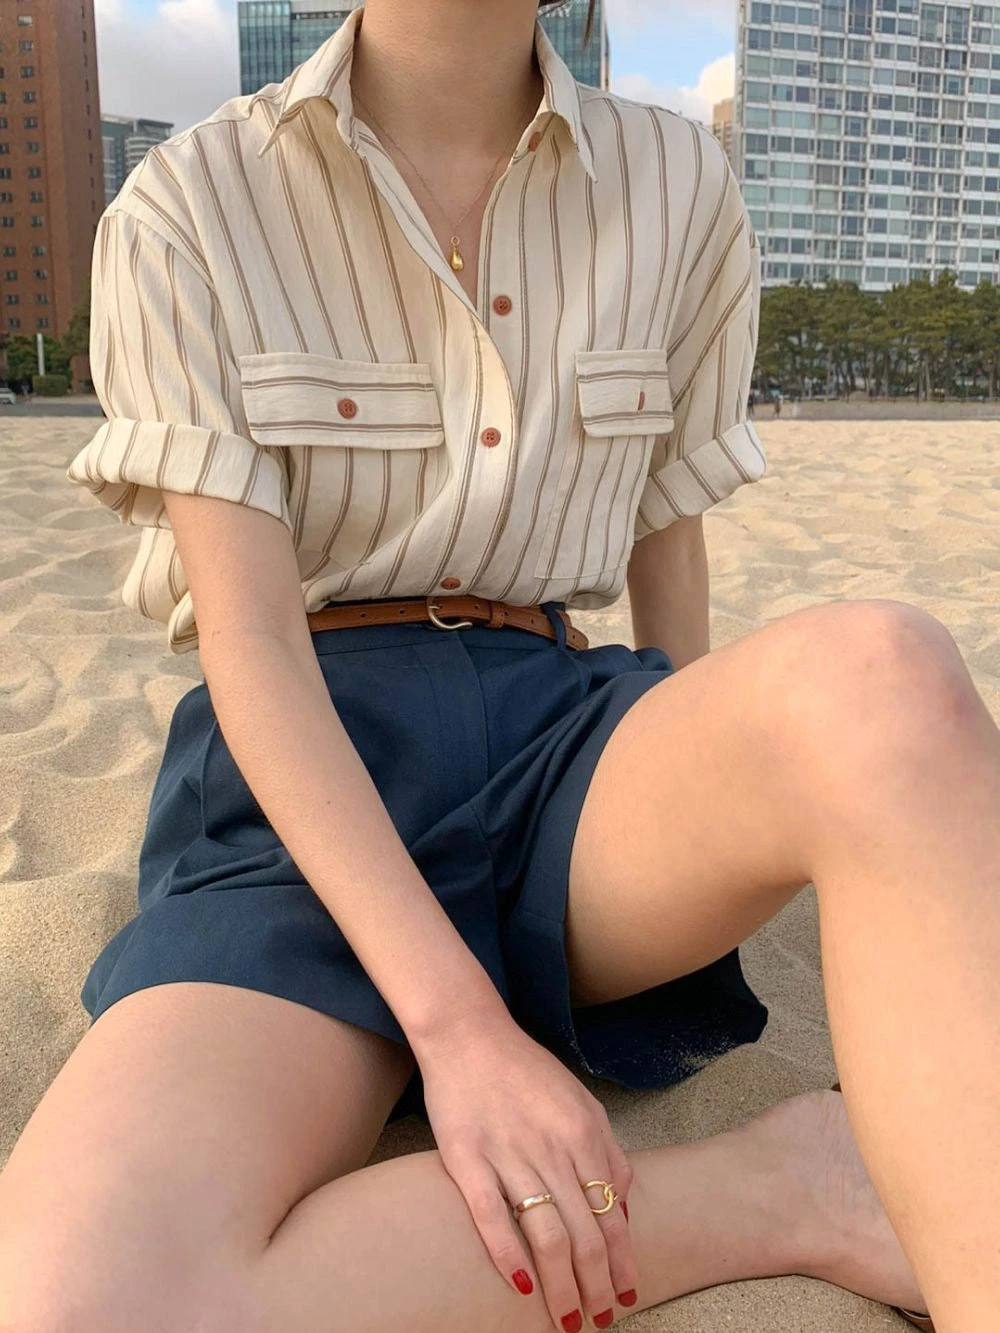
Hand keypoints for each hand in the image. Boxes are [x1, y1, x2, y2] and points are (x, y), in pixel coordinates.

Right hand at [416, 1011, 637, 1330]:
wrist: (468, 1033)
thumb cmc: (527, 1070)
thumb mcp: (582, 1100)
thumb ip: (607, 1151)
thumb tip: (623, 1207)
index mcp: (585, 1132)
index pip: (612, 1214)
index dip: (621, 1262)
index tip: (627, 1295)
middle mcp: (552, 1146)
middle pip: (584, 1233)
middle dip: (596, 1286)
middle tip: (599, 1320)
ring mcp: (508, 1152)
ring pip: (546, 1233)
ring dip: (561, 1285)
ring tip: (567, 1319)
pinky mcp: (466, 1156)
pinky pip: (490, 1214)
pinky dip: (508, 1253)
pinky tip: (521, 1284)